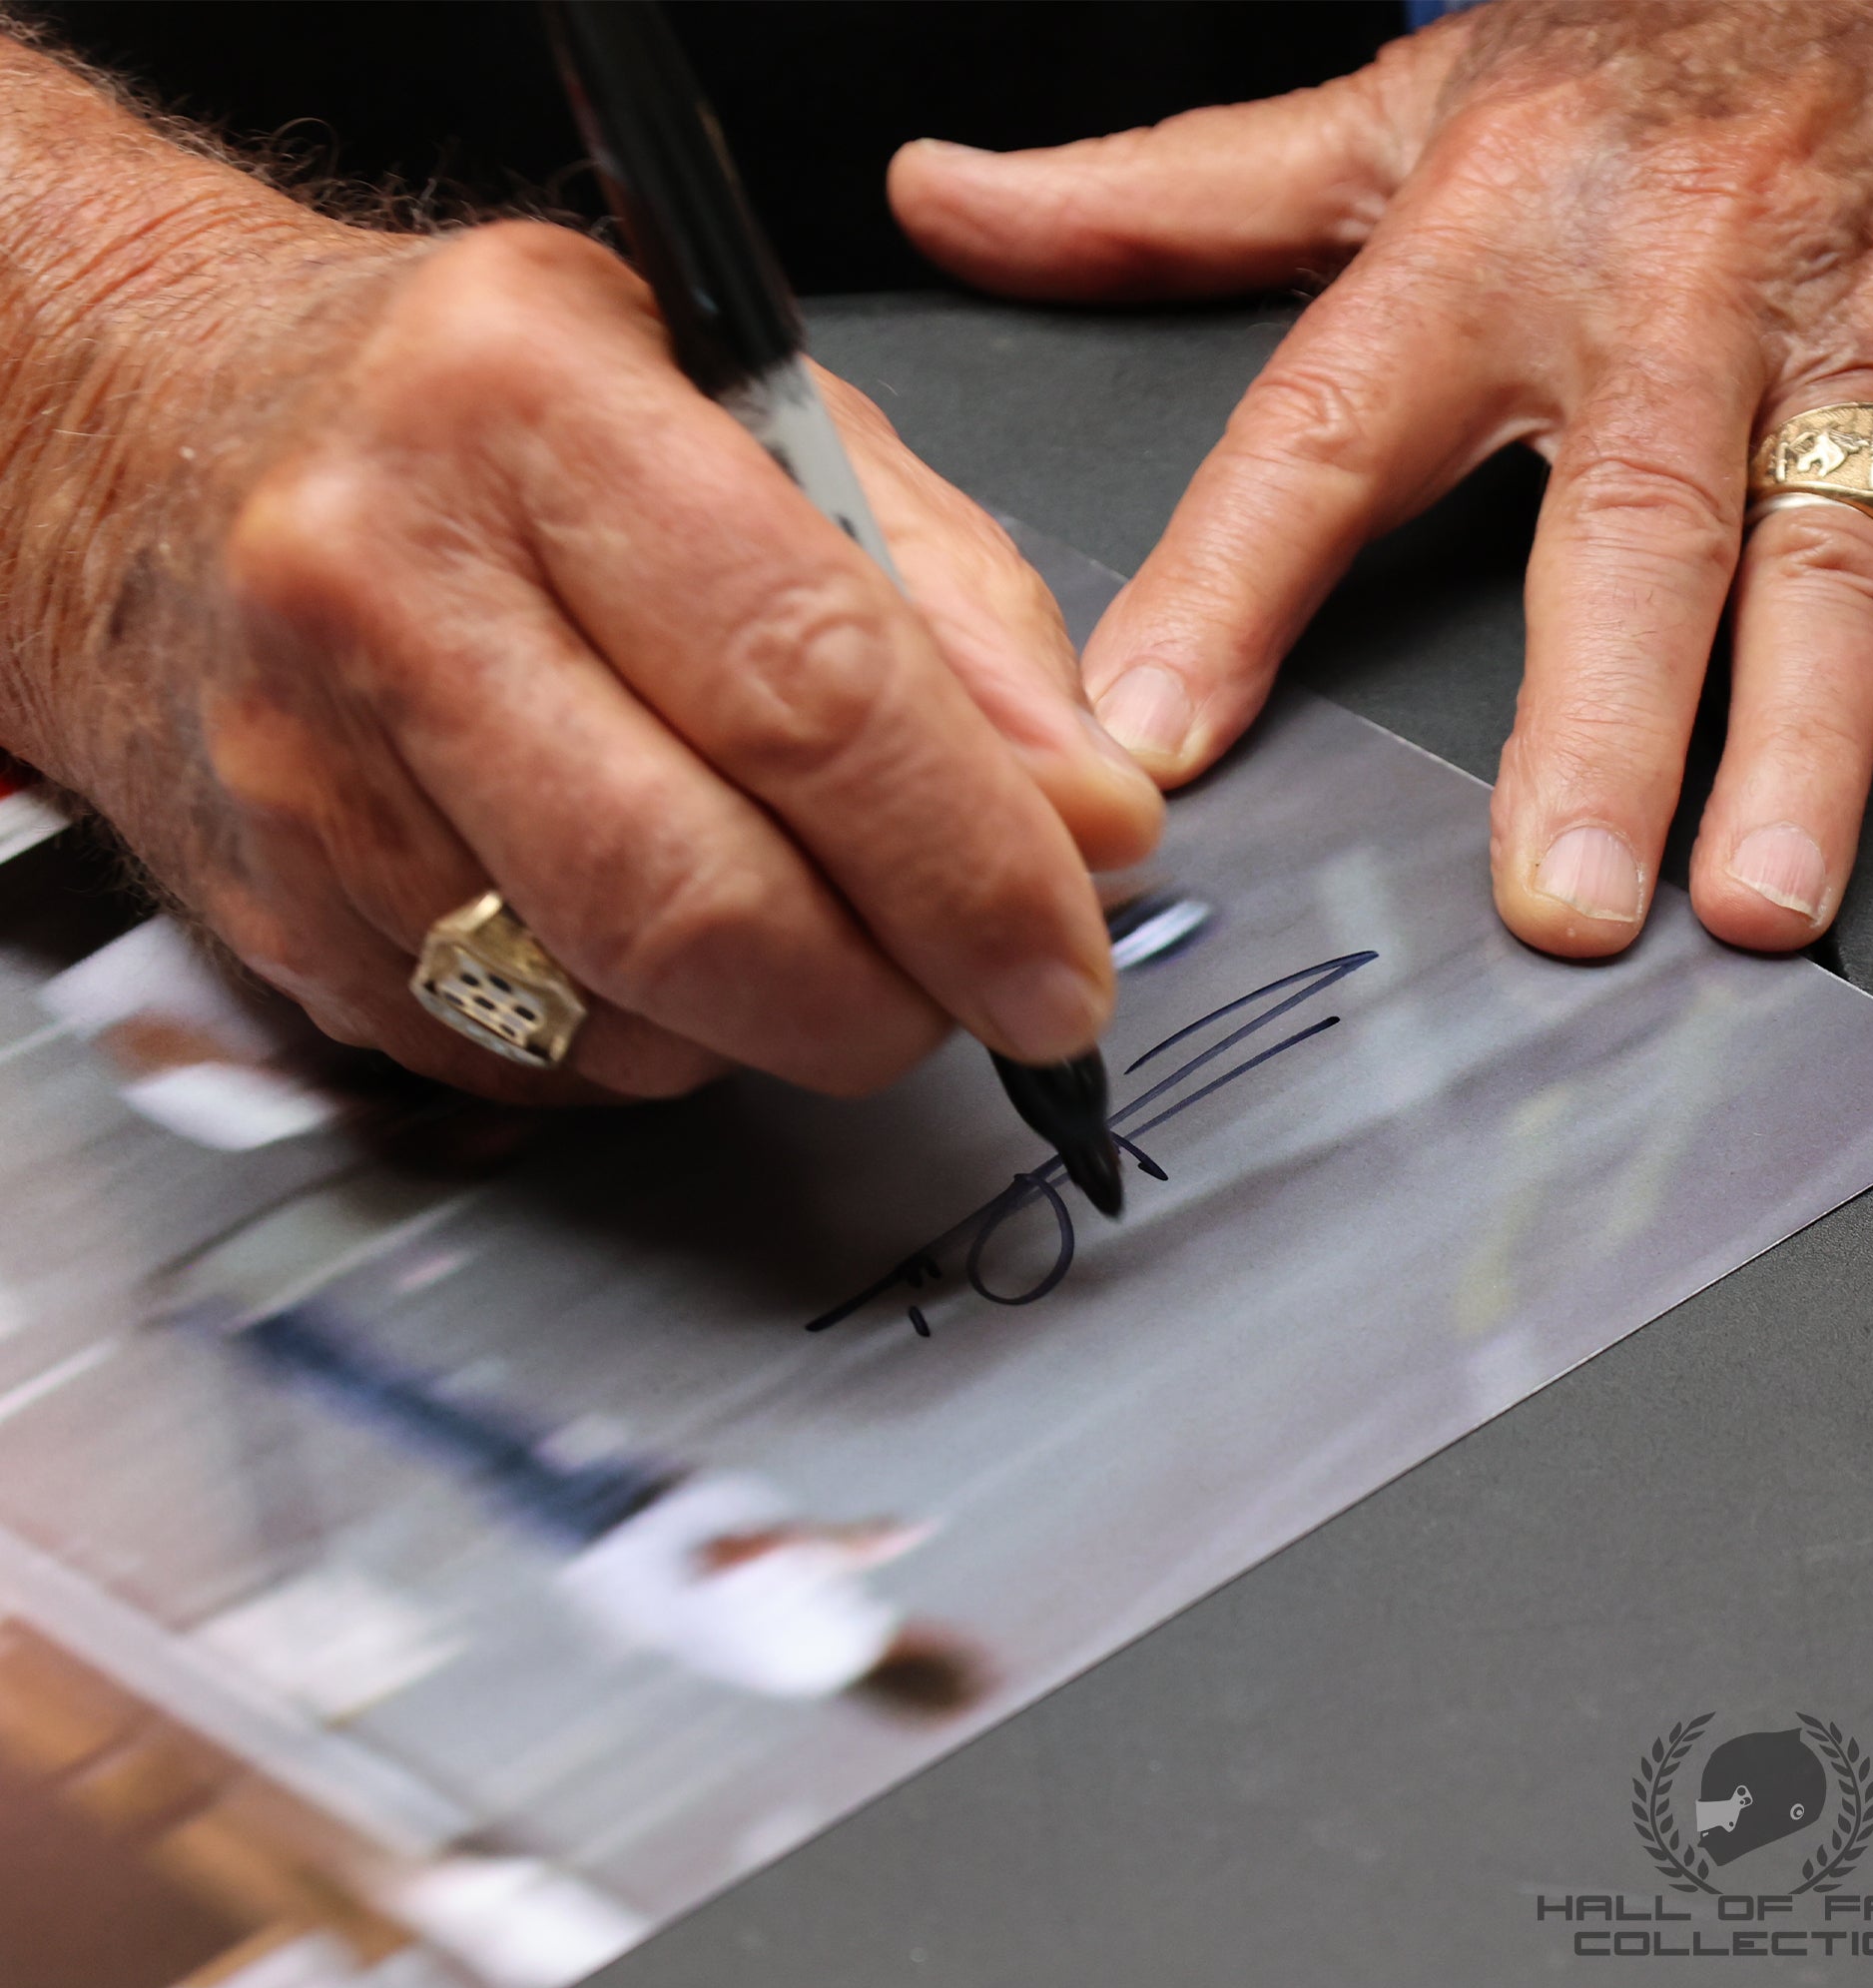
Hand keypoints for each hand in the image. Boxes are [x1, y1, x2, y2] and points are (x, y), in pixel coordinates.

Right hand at [15, 219, 1160, 1101]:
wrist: (149, 443)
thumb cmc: (490, 417)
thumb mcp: (753, 420)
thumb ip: (952, 611)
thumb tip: (1091, 817)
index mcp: (535, 403)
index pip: (809, 684)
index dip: (970, 864)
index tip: (1063, 968)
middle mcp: (384, 580)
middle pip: (700, 897)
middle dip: (889, 1000)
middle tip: (978, 1000)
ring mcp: (303, 769)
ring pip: (619, 1016)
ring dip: (776, 1025)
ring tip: (810, 929)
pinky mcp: (275, 917)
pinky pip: (529, 1066)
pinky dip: (655, 1047)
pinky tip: (663, 948)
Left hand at [890, 0, 1872, 956]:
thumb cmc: (1628, 63)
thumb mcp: (1386, 117)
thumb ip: (1165, 199)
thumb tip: (950, 204)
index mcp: (1485, 253)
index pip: (1318, 440)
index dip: (1226, 588)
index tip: (1149, 735)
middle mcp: (1667, 311)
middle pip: (1624, 535)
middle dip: (1594, 725)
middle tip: (1556, 896)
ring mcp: (1850, 350)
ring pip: (1832, 559)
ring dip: (1799, 742)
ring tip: (1756, 898)